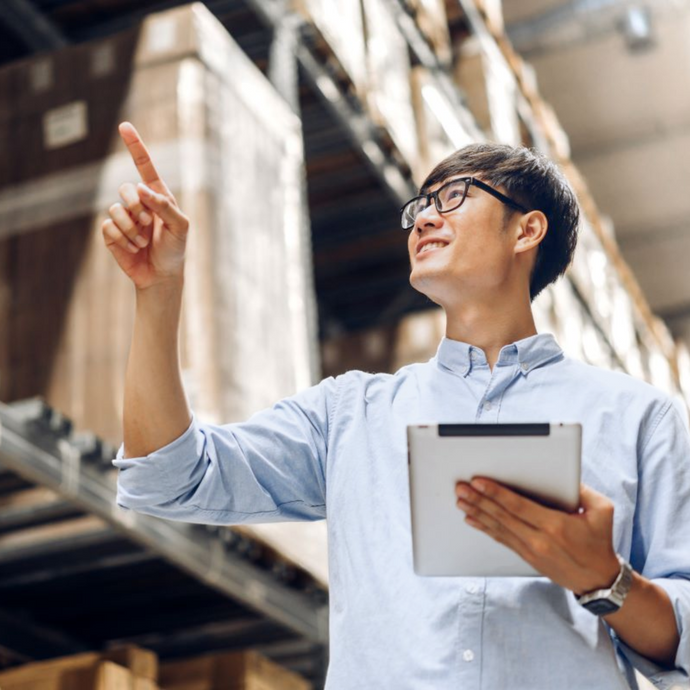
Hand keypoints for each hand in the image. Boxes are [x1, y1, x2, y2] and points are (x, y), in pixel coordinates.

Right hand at [101, 122, 189, 289]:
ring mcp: (124, 217)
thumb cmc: (175, 249)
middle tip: (149, 223)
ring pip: (115, 208)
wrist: (162, 275)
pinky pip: (108, 226)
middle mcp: (138, 202)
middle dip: (136, 206)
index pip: (145, 166)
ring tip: (143, 241)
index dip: (135, 146)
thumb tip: (142, 189)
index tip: (124, 126)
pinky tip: (133, 248)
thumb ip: (165, 206)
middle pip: (126, 188)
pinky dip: (123, 239)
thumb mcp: (180, 226)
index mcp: (157, 195)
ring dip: (131, 227)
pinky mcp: (112, 233)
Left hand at [455, 479, 619, 594]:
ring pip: (498, 528)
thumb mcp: (601, 511)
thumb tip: (563, 473)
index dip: (496, 493)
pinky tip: (472, 519)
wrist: (598, 580)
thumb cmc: (599, 542)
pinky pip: (502, 539)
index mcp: (555, 525)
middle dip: (479, 500)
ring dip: (477, 513)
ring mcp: (531, 550)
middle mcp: (539, 539)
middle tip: (461, 487)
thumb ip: (582, 490)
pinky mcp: (527, 556)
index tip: (479, 482)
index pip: (518, 506)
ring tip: (461, 500)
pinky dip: (485, 528)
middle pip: (502, 516)